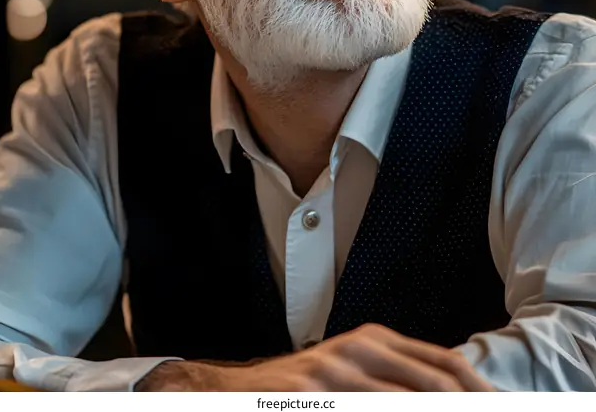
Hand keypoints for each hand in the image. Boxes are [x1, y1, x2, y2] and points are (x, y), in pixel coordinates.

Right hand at [137, 323, 494, 390]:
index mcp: (376, 339)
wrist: (240, 391)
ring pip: (412, 400)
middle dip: (470, 404)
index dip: (480, 389)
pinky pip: (374, 411)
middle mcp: (362, 349)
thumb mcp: (352, 370)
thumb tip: (449, 393)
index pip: (447, 363)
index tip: (502, 405)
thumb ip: (394, 378)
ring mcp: (340, 373)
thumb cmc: (304, 385)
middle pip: (440, 383)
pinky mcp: (321, 394)